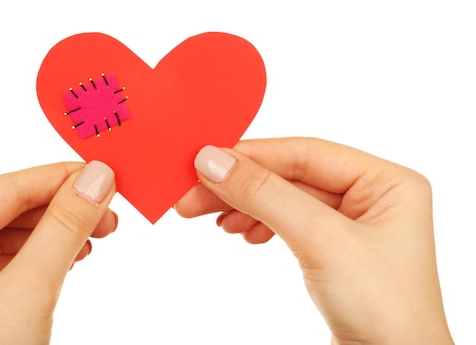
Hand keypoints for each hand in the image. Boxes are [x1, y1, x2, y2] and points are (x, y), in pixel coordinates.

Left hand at [0, 161, 115, 344]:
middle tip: (111, 211)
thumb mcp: (30, 290)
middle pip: (10, 211)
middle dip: (63, 208)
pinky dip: (44, 257)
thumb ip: (64, 227)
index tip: (105, 174)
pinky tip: (74, 256)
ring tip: (100, 234)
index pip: (7, 188)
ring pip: (12, 237)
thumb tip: (96, 178)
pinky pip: (9, 264)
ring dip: (58, 232)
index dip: (60, 177)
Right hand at [176, 137, 453, 343]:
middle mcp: (370, 197)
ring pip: (282, 199)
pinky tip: (241, 232)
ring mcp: (350, 225)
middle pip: (289, 176)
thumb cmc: (385, 310)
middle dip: (240, 186)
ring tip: (209, 217)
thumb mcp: (322, 241)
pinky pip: (285, 222)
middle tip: (192, 194)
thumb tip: (215, 162)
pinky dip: (257, 224)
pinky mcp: (331, 250)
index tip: (205, 161)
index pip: (306, 153)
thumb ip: (266, 195)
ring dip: (243, 205)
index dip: (252, 156)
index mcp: (386, 182)